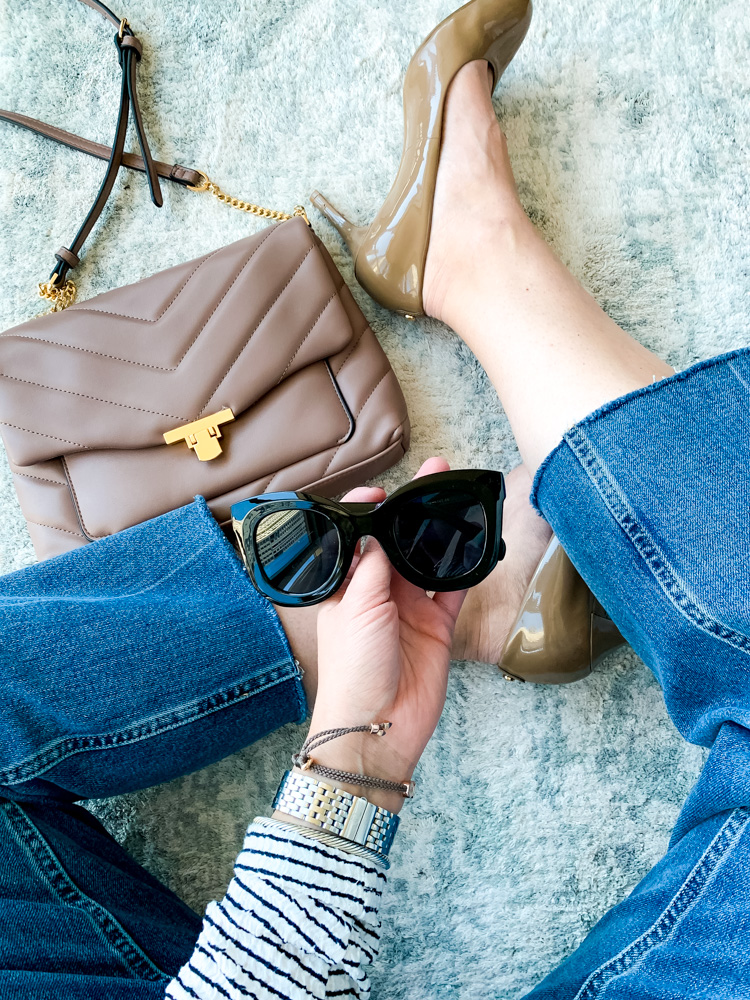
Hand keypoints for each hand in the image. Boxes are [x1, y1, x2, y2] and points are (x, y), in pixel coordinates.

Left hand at [301, 457, 465, 814]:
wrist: (378, 726)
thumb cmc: (354, 670)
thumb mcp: (356, 608)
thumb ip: (370, 567)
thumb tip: (375, 529)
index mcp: (348, 587)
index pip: (357, 539)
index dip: (369, 512)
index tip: (385, 490)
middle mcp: (379, 594)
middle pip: (398, 542)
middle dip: (413, 510)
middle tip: (436, 476)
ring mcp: (409, 610)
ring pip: (428, 560)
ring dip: (442, 531)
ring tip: (459, 497)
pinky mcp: (437, 627)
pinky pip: (454, 590)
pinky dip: (467, 568)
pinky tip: (480, 542)